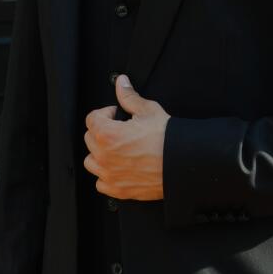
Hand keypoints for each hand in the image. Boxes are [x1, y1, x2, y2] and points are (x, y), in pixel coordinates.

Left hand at [83, 75, 168, 200]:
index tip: (116, 114)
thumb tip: (121, 83)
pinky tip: (119, 167)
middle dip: (102, 131)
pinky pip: (101, 183)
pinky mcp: (119, 190)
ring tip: (117, 149)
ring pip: (91, 161)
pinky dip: (107, 176)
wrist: (183, 161)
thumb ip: (129, 96)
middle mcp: (104, 157)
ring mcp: (110, 175)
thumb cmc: (167, 138)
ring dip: (100, 154)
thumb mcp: (148, 110)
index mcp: (108, 135)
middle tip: (120, 129)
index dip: (106, 113)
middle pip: (89, 139)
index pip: (92, 119)